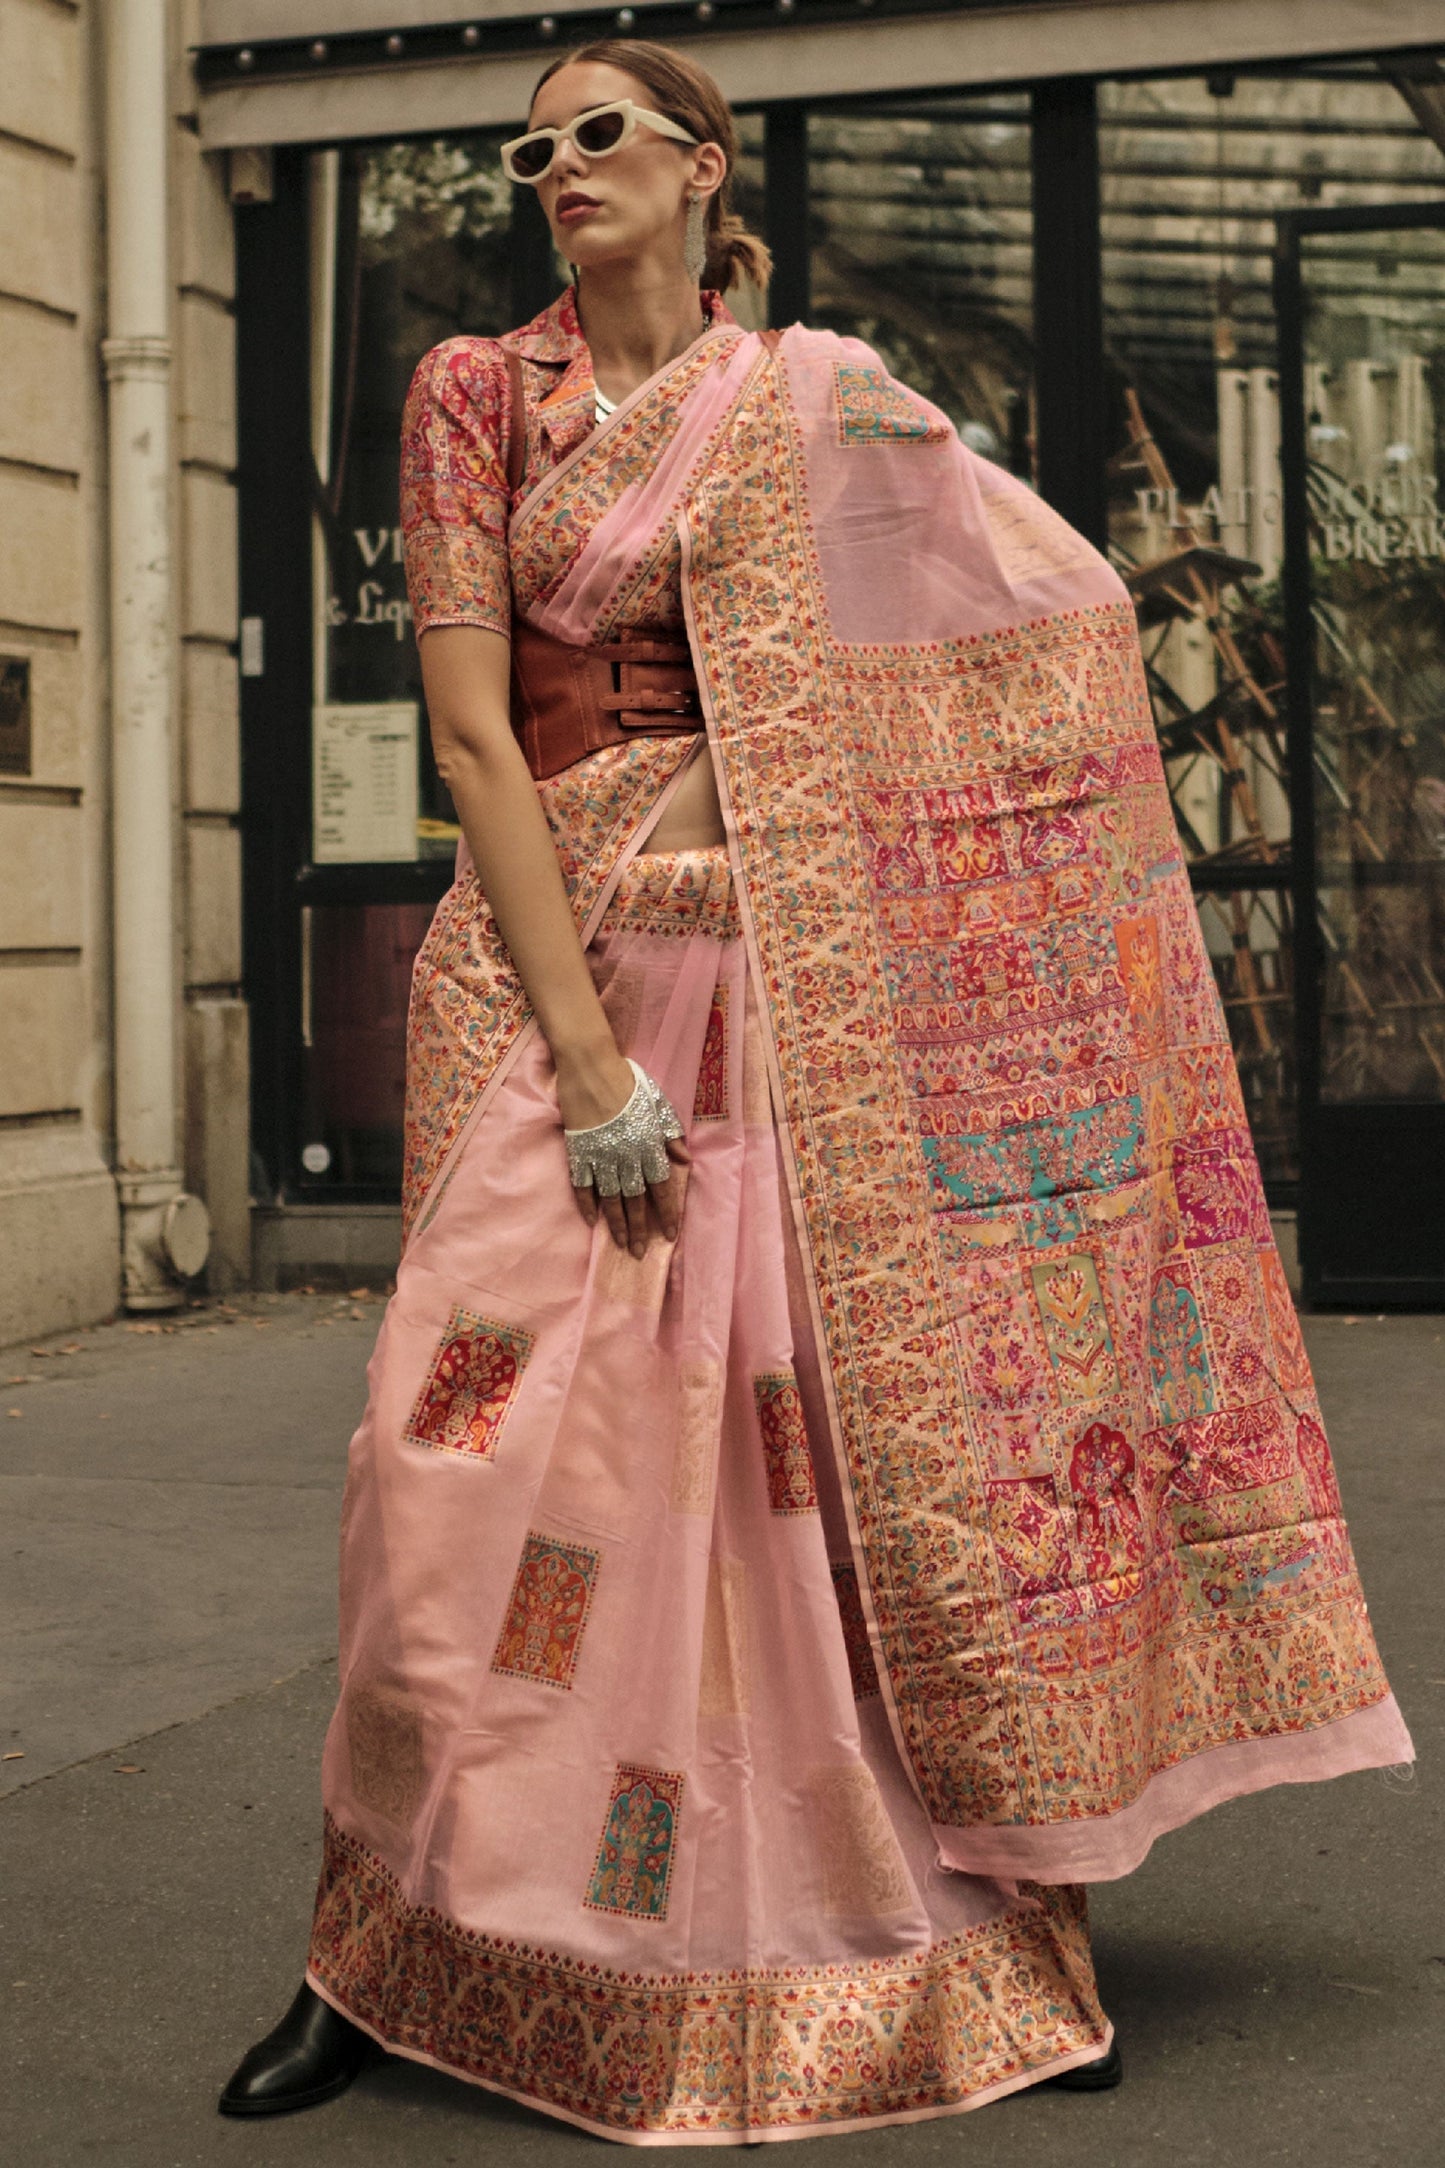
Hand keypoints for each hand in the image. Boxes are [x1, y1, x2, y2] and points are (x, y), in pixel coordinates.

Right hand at [555, 1045, 688, 1256]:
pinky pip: (581, 1185)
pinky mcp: (578, 1152)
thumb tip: (683, 1158)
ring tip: (621, 1246)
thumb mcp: (657, 1102)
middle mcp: (626, 1155)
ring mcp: (599, 1156)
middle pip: (635, 1200)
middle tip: (641, 1253)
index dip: (666, 1213)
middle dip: (640, 1228)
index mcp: (648, 1144)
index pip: (660, 1187)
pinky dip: (585, 1204)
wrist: (589, 1066)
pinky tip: (591, 1222)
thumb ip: (670, 1131)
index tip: (670, 1235)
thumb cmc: (627, 1081)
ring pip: (609, 1198)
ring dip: (616, 1224)